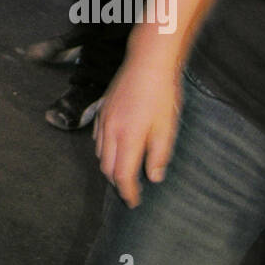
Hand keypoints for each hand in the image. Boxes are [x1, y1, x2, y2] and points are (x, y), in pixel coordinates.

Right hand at [93, 56, 180, 207]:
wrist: (147, 62)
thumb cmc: (161, 94)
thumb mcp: (167, 127)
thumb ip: (159, 156)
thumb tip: (153, 177)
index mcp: (127, 138)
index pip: (122, 176)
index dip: (128, 192)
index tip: (134, 202)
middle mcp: (110, 131)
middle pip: (107, 168)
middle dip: (117, 183)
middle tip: (131, 191)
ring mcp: (104, 119)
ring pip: (100, 154)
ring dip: (110, 167)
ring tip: (125, 172)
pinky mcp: (103, 109)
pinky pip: (98, 138)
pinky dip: (104, 151)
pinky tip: (116, 149)